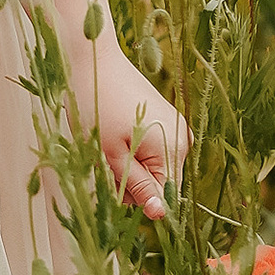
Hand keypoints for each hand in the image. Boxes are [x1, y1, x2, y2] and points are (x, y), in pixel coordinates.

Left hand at [81, 33, 187, 218]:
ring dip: (125, 165)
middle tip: (104, 157)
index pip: (164, 197)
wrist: (93, 59)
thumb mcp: (112, 153)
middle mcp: (181, 139)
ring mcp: (173, 127)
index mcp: (173, 149)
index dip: (136, 198)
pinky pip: (148, 150)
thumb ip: (138, 186)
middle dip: (128, 180)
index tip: (112, 180)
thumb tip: (160, 214)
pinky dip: (129, 150)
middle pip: (157, 183)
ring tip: (106, 142)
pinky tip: (113, 134)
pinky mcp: (162, 119)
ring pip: (150, 167)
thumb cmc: (97, 104)